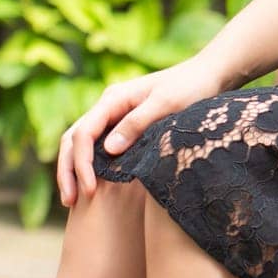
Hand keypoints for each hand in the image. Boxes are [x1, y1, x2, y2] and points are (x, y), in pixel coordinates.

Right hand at [56, 55, 224, 206]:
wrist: (208, 75)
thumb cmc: (190, 86)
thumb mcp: (166, 103)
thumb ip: (137, 124)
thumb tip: (107, 150)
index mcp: (113, 98)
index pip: (83, 133)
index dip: (81, 163)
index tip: (89, 190)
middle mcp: (109, 106)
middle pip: (74, 139)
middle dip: (68, 170)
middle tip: (69, 203)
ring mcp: (115, 115)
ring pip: (82, 144)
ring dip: (74, 170)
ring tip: (74, 201)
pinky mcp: (125, 125)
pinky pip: (98, 146)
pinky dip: (90, 166)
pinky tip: (93, 187)